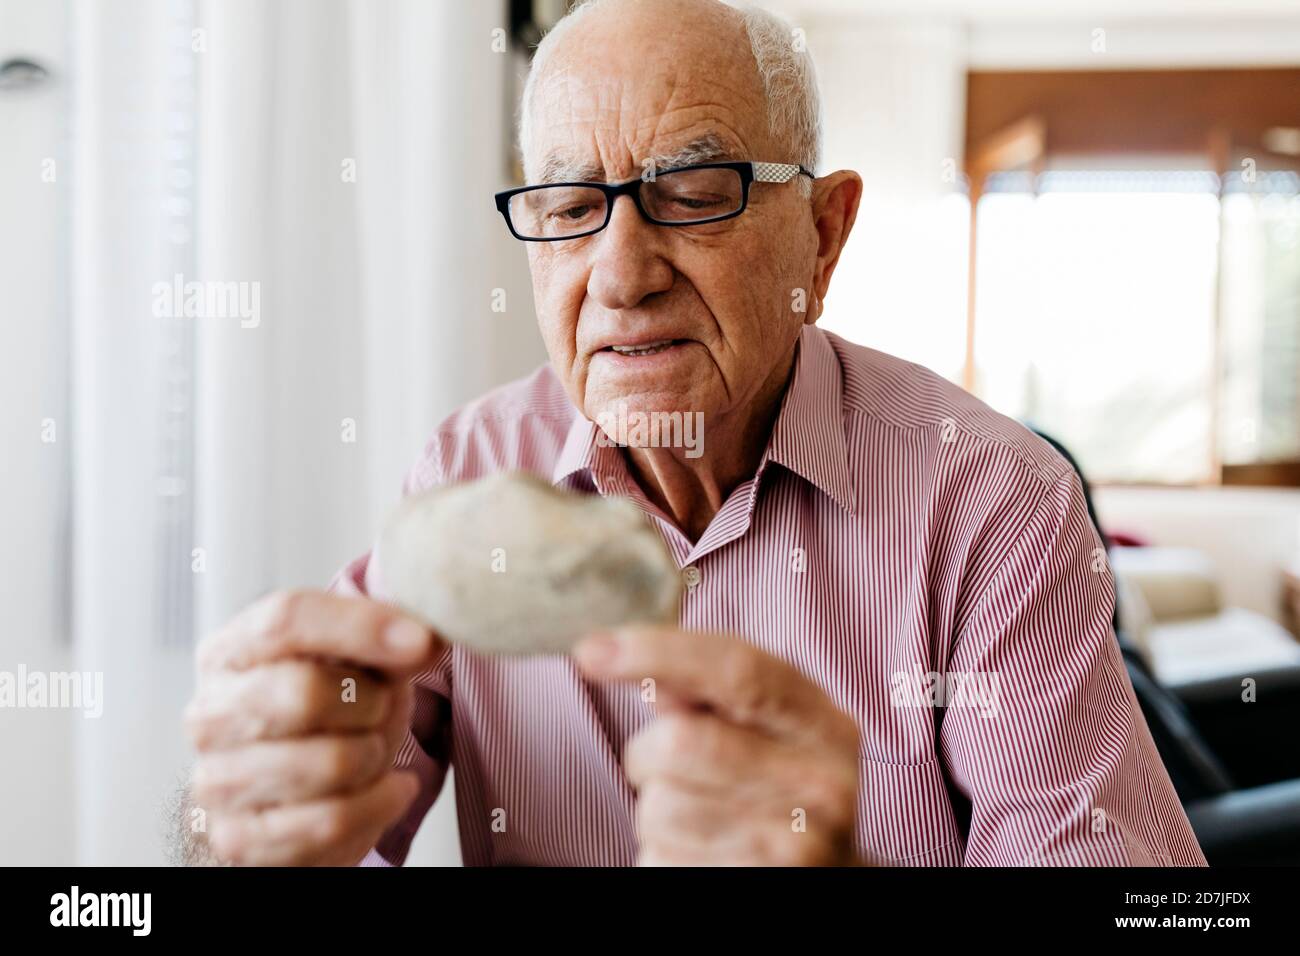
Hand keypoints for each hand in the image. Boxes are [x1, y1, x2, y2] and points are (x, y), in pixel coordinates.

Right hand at [184, 590, 438, 864]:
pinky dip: (380, 803)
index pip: (285, 619)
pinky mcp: (239, 838)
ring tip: (374, 750)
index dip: (360, 627)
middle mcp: (209, 713)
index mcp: (230, 651)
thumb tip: (425, 640)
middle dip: (369, 702)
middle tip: (381, 707)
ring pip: (328, 763)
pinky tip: (391, 788)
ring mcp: (217, 780)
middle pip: (302, 692)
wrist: (300, 794)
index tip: (421, 642)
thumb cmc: (329, 713)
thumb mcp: (357, 663)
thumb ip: (384, 642)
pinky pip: (331, 821)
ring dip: (375, 756)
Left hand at [574, 627, 861, 865]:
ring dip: (653, 808)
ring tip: (696, 816)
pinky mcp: (751, 887)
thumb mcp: (765, 729)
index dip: (657, 652)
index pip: (737, 670)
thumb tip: (617, 653)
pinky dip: (659, 855)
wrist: (826, 877)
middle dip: (648, 752)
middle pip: (678, 742)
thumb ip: (704, 687)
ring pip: (657, 808)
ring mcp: (794, 849)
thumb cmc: (777, 790)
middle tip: (669, 768)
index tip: (589, 651)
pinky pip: (657, 861)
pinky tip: (699, 853)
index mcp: (824, 726)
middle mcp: (821, 785)